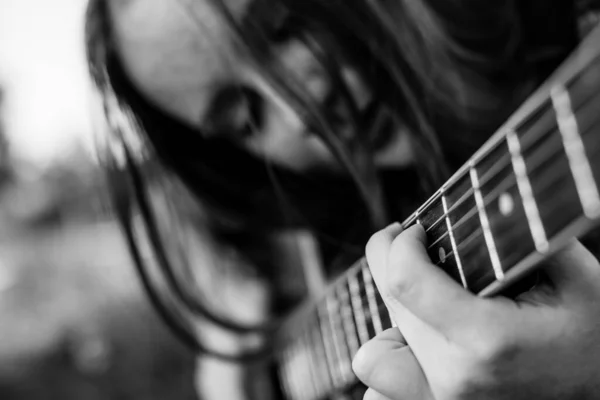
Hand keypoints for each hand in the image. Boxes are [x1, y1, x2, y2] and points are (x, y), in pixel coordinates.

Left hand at [352, 223, 599, 399]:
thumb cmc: (596, 335)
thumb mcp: (576, 277)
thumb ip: (526, 234)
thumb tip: (487, 196)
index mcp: (486, 338)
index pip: (404, 280)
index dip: (399, 243)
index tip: (414, 229)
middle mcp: (453, 378)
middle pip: (391, 305)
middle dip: (395, 263)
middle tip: (420, 248)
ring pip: (374, 357)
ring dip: (390, 322)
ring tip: (423, 306)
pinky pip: (382, 391)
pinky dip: (393, 362)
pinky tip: (419, 347)